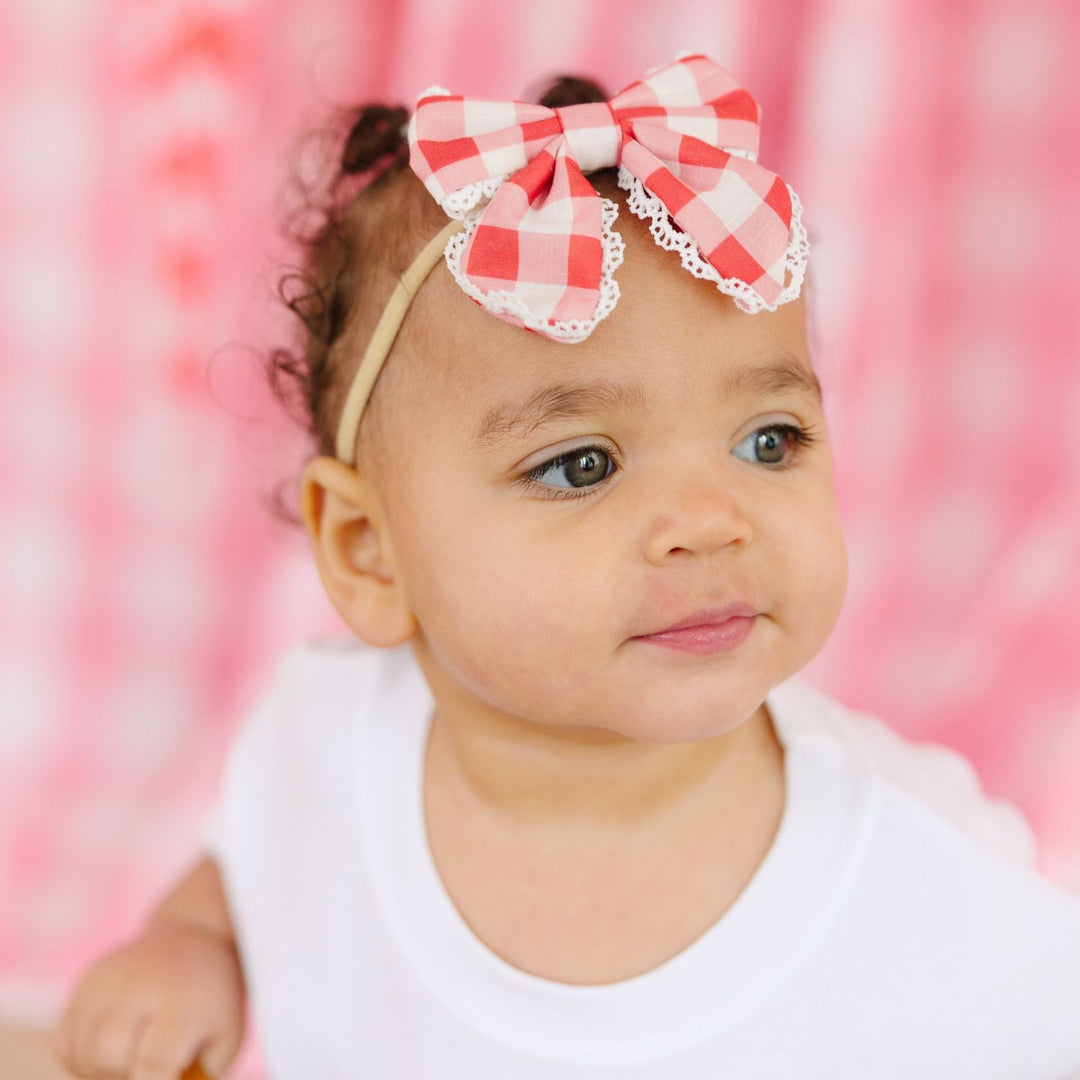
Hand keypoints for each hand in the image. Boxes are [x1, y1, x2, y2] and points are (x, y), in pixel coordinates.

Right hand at [51, 919, 244, 1079]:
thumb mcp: (226, 1034)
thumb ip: (203, 1074)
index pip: (154, 1061)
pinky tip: (108, 1050)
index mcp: (182, 1003)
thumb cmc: (209, 1001)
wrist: (189, 939)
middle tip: (144, 1067)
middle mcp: (139, 987)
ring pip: (83, 1052)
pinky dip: (80, 1058)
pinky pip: (63, 1040)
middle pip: (108, 1054)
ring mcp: (107, 983)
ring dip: (101, 1072)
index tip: (157, 1079)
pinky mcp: (85, 984)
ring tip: (130, 1059)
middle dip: (123, 1075)